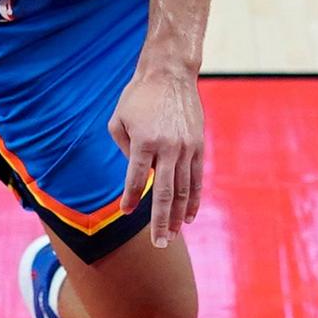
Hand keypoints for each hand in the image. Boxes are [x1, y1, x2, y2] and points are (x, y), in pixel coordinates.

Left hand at [108, 57, 205, 245]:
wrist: (170, 73)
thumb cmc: (138, 96)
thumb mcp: (118, 119)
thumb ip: (123, 148)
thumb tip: (136, 173)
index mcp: (145, 142)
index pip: (137, 180)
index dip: (131, 199)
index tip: (126, 212)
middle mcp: (168, 148)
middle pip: (164, 193)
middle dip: (160, 221)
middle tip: (159, 244)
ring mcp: (186, 148)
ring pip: (183, 190)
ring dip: (178, 216)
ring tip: (172, 236)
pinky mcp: (198, 146)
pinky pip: (196, 178)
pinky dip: (193, 199)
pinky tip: (189, 216)